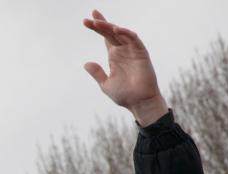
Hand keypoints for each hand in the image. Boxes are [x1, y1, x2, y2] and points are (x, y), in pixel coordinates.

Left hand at [82, 9, 167, 125]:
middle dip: (101, 23)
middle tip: (90, 16)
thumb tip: (86, 63)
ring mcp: (132, 50)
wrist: (139, 102)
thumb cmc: (124, 95)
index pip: (105, 37)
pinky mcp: (141, 52)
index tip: (86, 21)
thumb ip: (97, 73)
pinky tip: (115, 30)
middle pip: (111, 32)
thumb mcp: (106, 84)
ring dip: (109, 27)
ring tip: (97, 22)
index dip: (97, 28)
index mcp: (114, 56)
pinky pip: (133, 39)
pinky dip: (125, 33)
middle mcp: (123, 51)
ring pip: (120, 33)